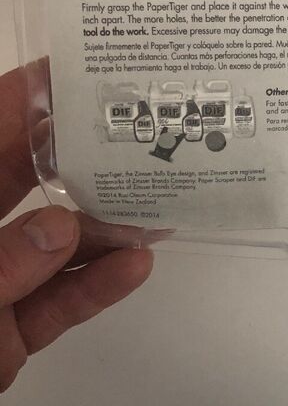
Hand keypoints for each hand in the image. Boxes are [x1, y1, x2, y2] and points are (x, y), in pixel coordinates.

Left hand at [0, 64, 153, 392]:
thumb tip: (63, 228)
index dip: (21, 99)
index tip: (75, 71)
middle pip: (21, 181)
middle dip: (76, 156)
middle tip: (135, 129)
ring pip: (53, 247)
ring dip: (104, 229)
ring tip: (155, 205)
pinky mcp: (10, 334)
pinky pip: (58, 304)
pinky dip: (95, 288)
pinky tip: (136, 265)